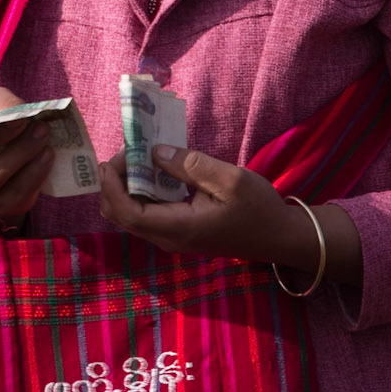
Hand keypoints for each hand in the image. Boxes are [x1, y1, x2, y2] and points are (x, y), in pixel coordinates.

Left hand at [98, 147, 362, 284]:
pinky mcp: (178, 231)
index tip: (118, 156)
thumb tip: (155, 153)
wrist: (279, 236)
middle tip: (123, 153)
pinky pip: (145, 214)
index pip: (128, 213)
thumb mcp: (231, 180)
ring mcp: (172, 237)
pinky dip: (137, 192)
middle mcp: (169, 238)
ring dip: (123, 187)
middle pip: (121, 217)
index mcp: (179, 228)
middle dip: (112, 185)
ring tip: (133, 157)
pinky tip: (148, 169)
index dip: (113, 186)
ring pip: (130, 216)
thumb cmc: (259, 209)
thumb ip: (192, 166)